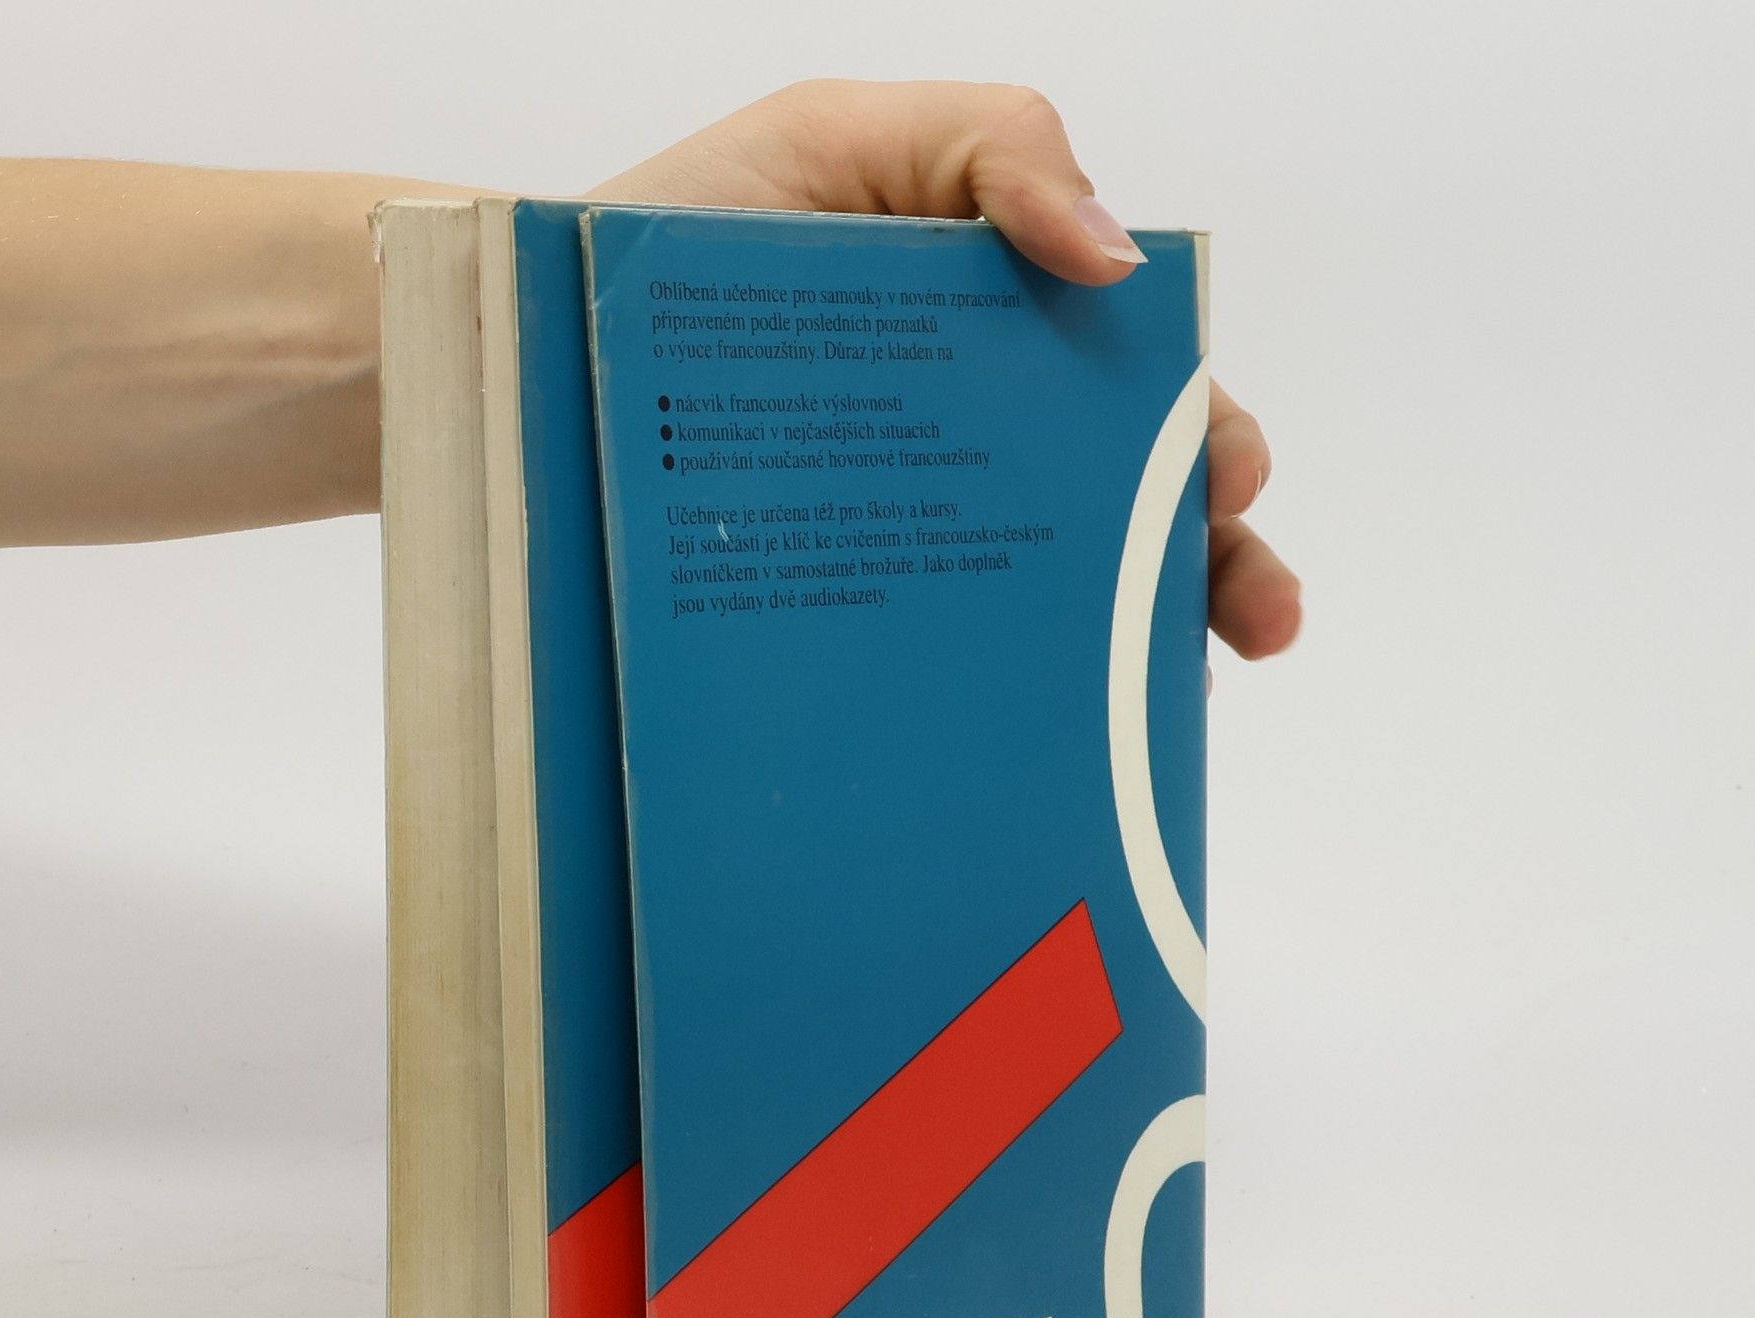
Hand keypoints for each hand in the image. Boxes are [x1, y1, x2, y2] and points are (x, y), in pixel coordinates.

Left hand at [594, 81, 1300, 661]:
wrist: (512, 357)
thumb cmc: (664, 239)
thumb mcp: (834, 140)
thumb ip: (990, 150)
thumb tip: (1119, 258)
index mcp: (985, 335)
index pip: (1124, 389)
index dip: (1195, 436)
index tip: (1222, 489)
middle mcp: (961, 444)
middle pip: (1113, 506)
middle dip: (1202, 557)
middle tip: (1250, 613)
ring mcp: (901, 533)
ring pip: (1046, 596)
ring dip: (1139, 642)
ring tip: (1181, 690)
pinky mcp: (838, 606)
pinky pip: (940, 654)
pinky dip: (1015, 693)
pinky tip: (1060, 731)